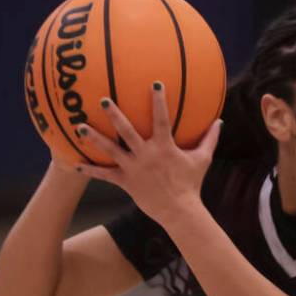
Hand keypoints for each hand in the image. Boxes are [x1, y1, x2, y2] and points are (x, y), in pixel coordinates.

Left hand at [74, 82, 221, 226]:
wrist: (179, 211)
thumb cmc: (191, 184)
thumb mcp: (203, 159)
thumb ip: (210, 138)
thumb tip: (220, 121)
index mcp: (164, 147)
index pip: (161, 119)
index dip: (159, 101)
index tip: (154, 84)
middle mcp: (146, 154)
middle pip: (127, 131)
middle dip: (115, 114)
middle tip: (102, 100)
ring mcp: (134, 168)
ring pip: (111, 150)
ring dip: (95, 138)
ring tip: (80, 126)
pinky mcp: (126, 182)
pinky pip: (105, 175)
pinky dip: (90, 170)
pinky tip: (75, 164)